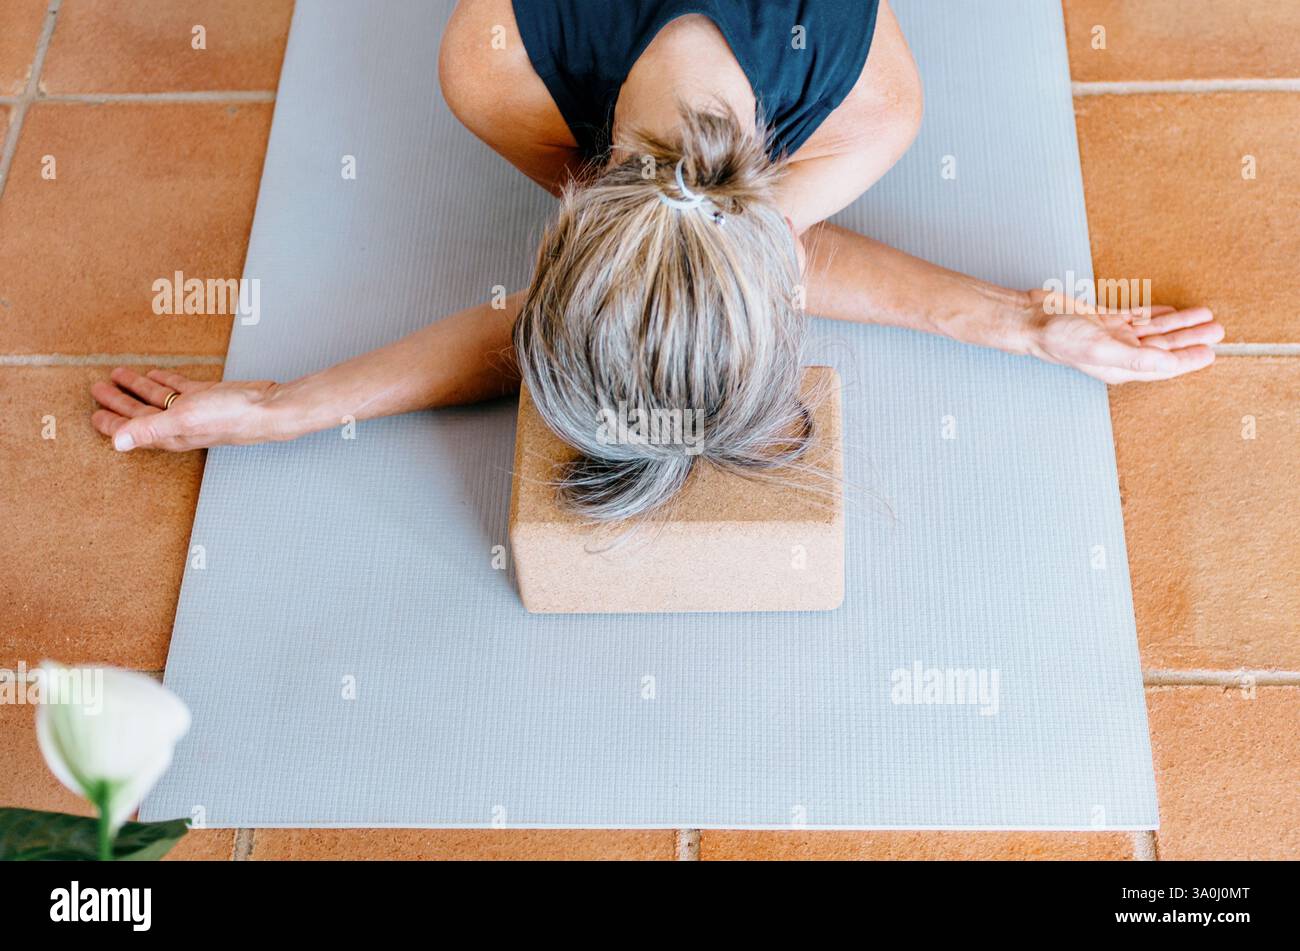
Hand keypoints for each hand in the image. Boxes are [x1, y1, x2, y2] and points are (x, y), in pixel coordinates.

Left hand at [91, 367, 282, 450]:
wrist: (267, 408)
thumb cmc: (231, 417)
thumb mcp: (183, 419)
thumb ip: (148, 429)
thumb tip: (116, 443)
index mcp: (169, 433)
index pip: (130, 430)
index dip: (110, 422)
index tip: (93, 414)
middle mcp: (179, 425)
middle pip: (140, 413)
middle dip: (117, 401)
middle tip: (99, 389)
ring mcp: (193, 411)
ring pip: (158, 399)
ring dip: (138, 388)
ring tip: (119, 375)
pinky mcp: (207, 398)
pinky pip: (179, 389)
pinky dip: (165, 381)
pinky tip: (158, 374)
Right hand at [1023, 289, 1222, 383]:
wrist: (1031, 319)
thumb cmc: (1059, 338)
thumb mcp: (1101, 348)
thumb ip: (1138, 359)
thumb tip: (1171, 365)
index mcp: (1121, 366)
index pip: (1164, 365)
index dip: (1189, 360)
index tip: (1211, 352)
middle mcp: (1119, 352)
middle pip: (1164, 346)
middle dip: (1191, 339)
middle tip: (1216, 331)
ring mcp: (1112, 335)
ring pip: (1154, 330)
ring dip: (1179, 324)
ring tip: (1203, 316)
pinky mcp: (1103, 319)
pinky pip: (1137, 316)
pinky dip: (1156, 314)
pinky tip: (1170, 311)